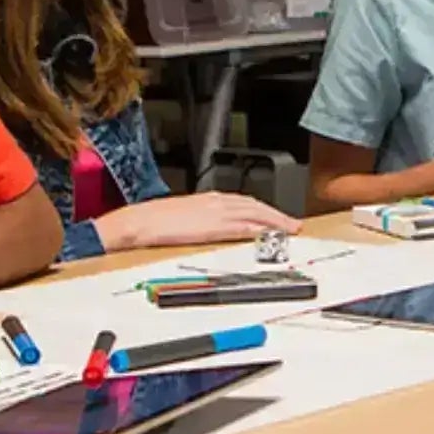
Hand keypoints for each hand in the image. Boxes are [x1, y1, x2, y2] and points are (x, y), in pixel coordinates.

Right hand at [93, 194, 302, 252]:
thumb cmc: (156, 220)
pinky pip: (239, 227)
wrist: (139, 221)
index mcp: (211, 199)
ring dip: (273, 221)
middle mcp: (217, 202)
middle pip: (256, 206)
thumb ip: (207, 217)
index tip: (279, 218)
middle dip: (277, 215)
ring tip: (289, 229)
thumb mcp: (187, 214)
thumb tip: (220, 226)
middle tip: (293, 225)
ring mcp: (216, 213)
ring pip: (253, 214)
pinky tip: (266, 234)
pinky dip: (255, 229)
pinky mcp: (211, 227)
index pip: (246, 202)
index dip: (266, 210)